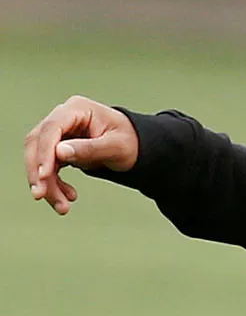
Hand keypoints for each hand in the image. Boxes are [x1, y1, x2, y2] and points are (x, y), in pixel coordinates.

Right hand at [23, 95, 139, 214]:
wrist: (137, 147)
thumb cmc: (130, 142)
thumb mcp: (116, 147)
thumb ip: (90, 149)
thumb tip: (59, 152)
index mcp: (77, 109)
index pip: (52, 129)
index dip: (44, 152)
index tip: (43, 176)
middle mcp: (63, 117)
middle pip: (38, 144)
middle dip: (39, 172)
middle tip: (41, 196)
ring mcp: (59, 133)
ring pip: (39, 159)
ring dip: (46, 184)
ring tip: (63, 207)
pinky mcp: (57, 148)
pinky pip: (48, 167)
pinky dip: (53, 184)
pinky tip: (68, 197)